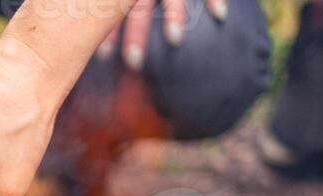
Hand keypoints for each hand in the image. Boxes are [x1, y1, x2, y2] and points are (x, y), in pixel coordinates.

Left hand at [99, 0, 227, 69]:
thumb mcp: (130, 2)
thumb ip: (120, 9)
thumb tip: (103, 43)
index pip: (114, 13)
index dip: (109, 33)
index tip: (104, 58)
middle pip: (140, 9)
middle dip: (136, 34)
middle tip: (133, 63)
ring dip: (174, 16)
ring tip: (174, 40)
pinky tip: (220, 16)